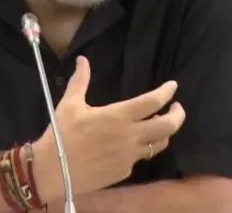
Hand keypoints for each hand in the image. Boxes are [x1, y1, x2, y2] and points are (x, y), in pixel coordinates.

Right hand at [32, 57, 185, 201]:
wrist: (53, 171)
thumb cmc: (61, 135)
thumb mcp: (70, 104)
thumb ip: (80, 81)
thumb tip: (82, 60)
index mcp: (118, 116)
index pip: (152, 101)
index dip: (167, 92)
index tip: (173, 86)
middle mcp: (130, 137)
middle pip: (168, 126)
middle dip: (178, 115)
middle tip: (176, 108)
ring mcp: (129, 156)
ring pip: (159, 145)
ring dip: (164, 133)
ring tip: (159, 125)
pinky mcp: (124, 172)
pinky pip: (140, 158)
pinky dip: (142, 148)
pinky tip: (134, 144)